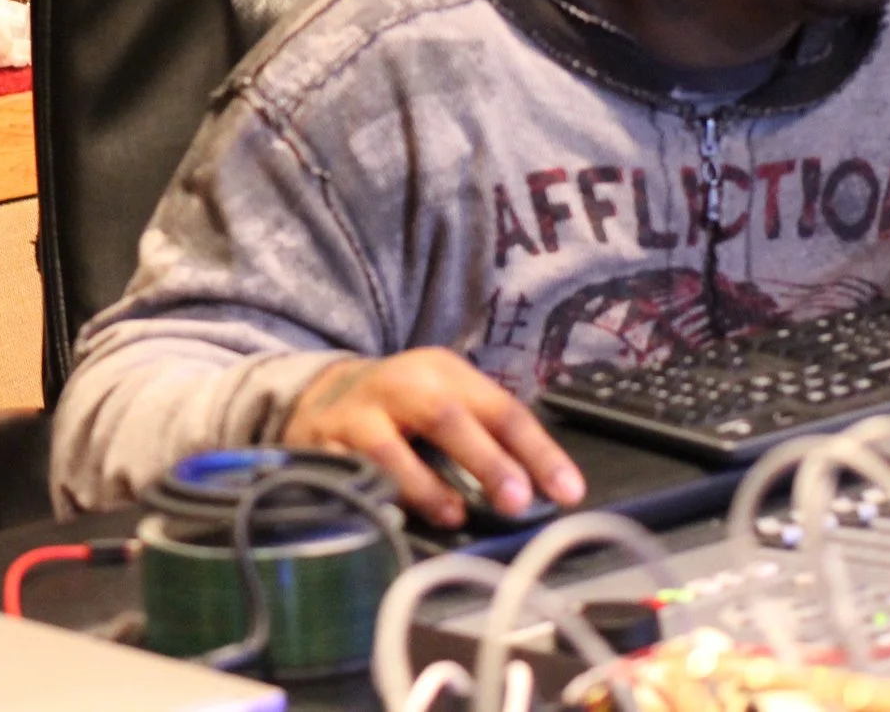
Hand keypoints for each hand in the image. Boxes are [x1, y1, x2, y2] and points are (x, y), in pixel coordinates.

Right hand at [282, 348, 585, 529]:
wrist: (321, 394)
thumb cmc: (403, 409)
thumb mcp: (446, 403)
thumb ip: (486, 439)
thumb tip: (536, 495)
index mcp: (443, 372)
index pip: (501, 409)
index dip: (537, 451)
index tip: (568, 491)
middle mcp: (401, 384)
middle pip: (447, 418)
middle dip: (486, 461)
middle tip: (517, 501)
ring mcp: (357, 413)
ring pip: (390, 448)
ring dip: (424, 486)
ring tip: (453, 515)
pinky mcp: (322, 444)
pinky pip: (348, 475)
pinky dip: (372, 497)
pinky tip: (391, 517)